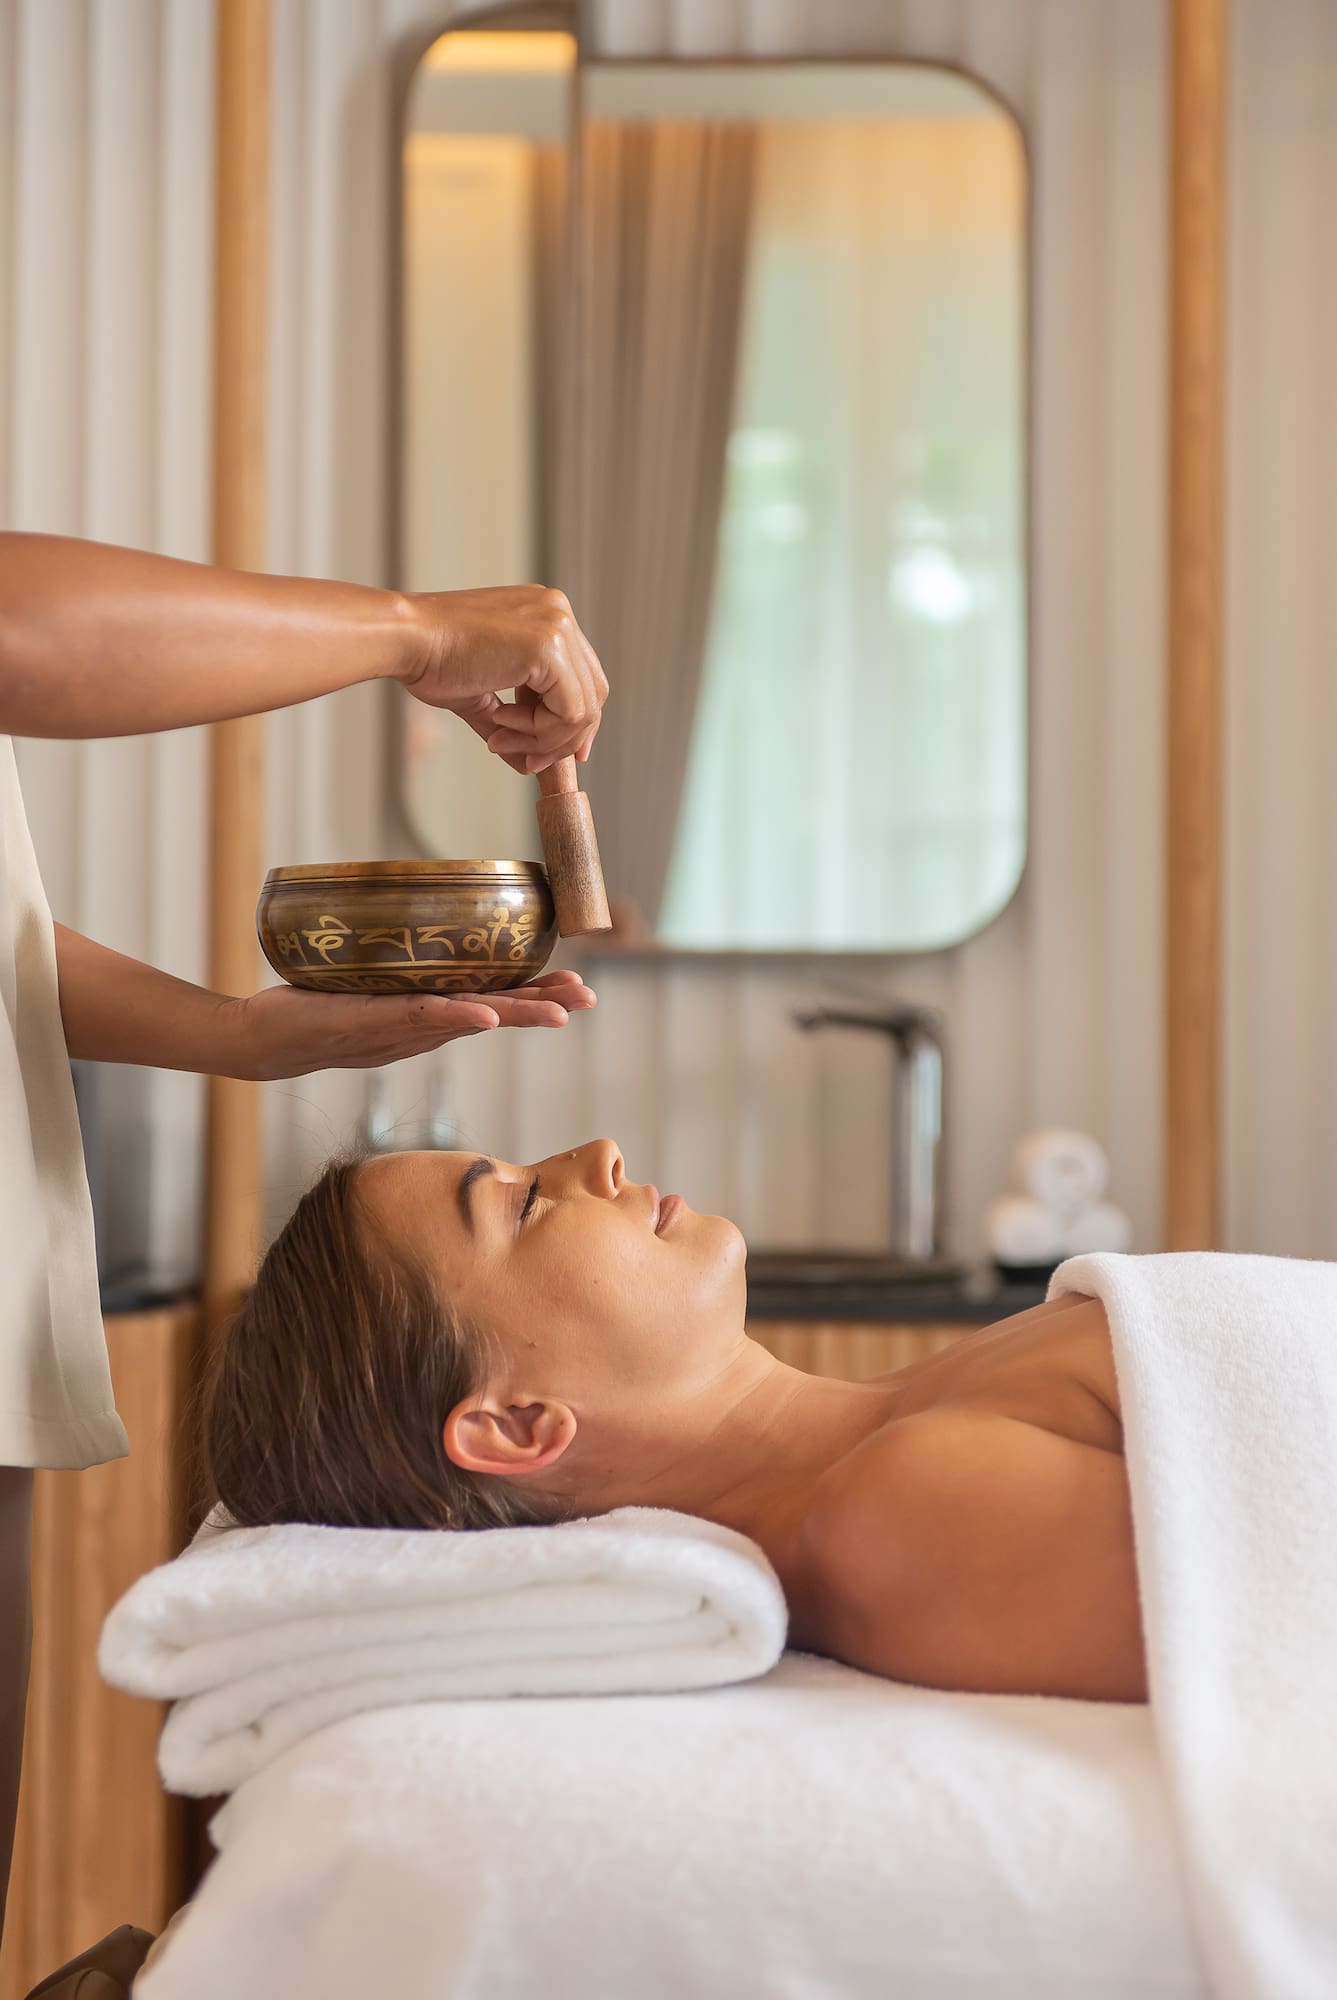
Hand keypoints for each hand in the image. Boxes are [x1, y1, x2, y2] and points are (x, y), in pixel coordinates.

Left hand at [226, 969, 595, 1081]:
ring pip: (469, 1019)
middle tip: (587, 999)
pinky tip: (484, 1013)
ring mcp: (398, 1031)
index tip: (576, 988)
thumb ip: (393, 969)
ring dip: (515, 1013)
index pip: (492, 1004)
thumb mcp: (364, 985)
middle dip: (543, 1007)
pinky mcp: (369, 1024)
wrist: (259, 1039)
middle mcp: (420, 1030)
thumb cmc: (310, 1009)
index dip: (535, 998)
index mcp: (425, 1018)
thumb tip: (417, 926)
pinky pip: (418, 1018)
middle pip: (494, 1016)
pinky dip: (453, 1016)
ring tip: (558, 1011)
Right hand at [399, 585, 607, 773]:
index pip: (583, 678)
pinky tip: (501, 721)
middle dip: (562, 738)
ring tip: (500, 737)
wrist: (405, 639)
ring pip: (583, 709)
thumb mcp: (482, 694)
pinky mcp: (550, 647)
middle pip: (593, 694)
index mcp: (546, 615)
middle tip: (527, 760)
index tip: (551, 752)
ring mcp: (558, 627)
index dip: (574, 723)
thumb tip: (527, 762)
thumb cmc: (431, 657)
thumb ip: (512, 724)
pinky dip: (539, 731)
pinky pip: (569, 712)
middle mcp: (559, 613)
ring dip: (543, 739)